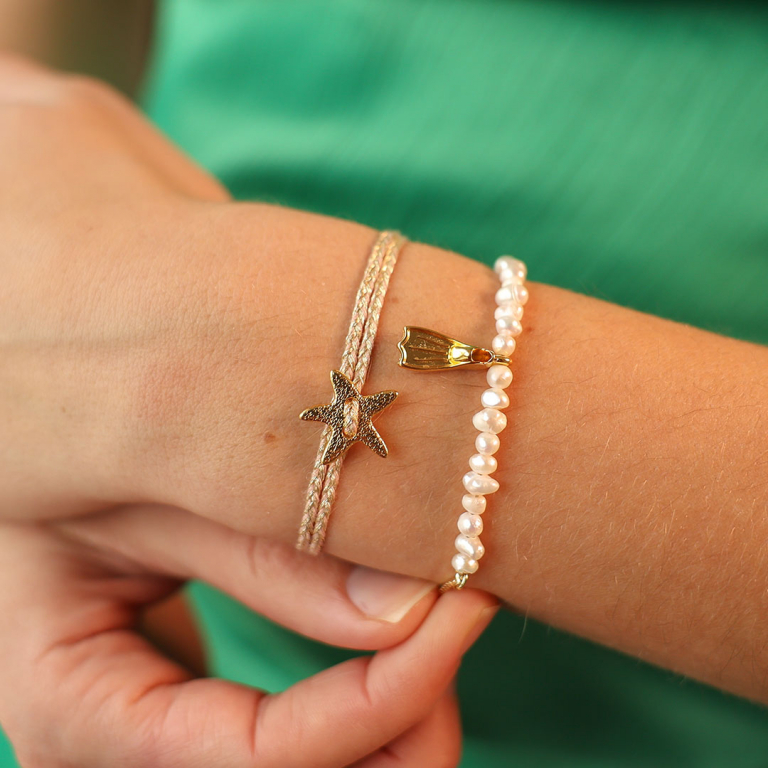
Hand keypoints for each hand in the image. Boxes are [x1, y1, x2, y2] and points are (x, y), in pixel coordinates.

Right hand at [0, 507, 495, 765]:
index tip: (462, 614)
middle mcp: (115, 761)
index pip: (253, 756)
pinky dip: (368, 704)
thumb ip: (266, 556)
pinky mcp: (193, 723)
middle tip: (460, 612)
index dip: (378, 699)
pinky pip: (298, 746)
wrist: (34, 471)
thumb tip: (407, 610)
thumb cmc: (68, 466)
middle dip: (405, 725)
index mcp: (74, 708)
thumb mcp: (151, 492)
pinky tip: (398, 637)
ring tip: (440, 615)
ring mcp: (158, 749)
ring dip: (399, 718)